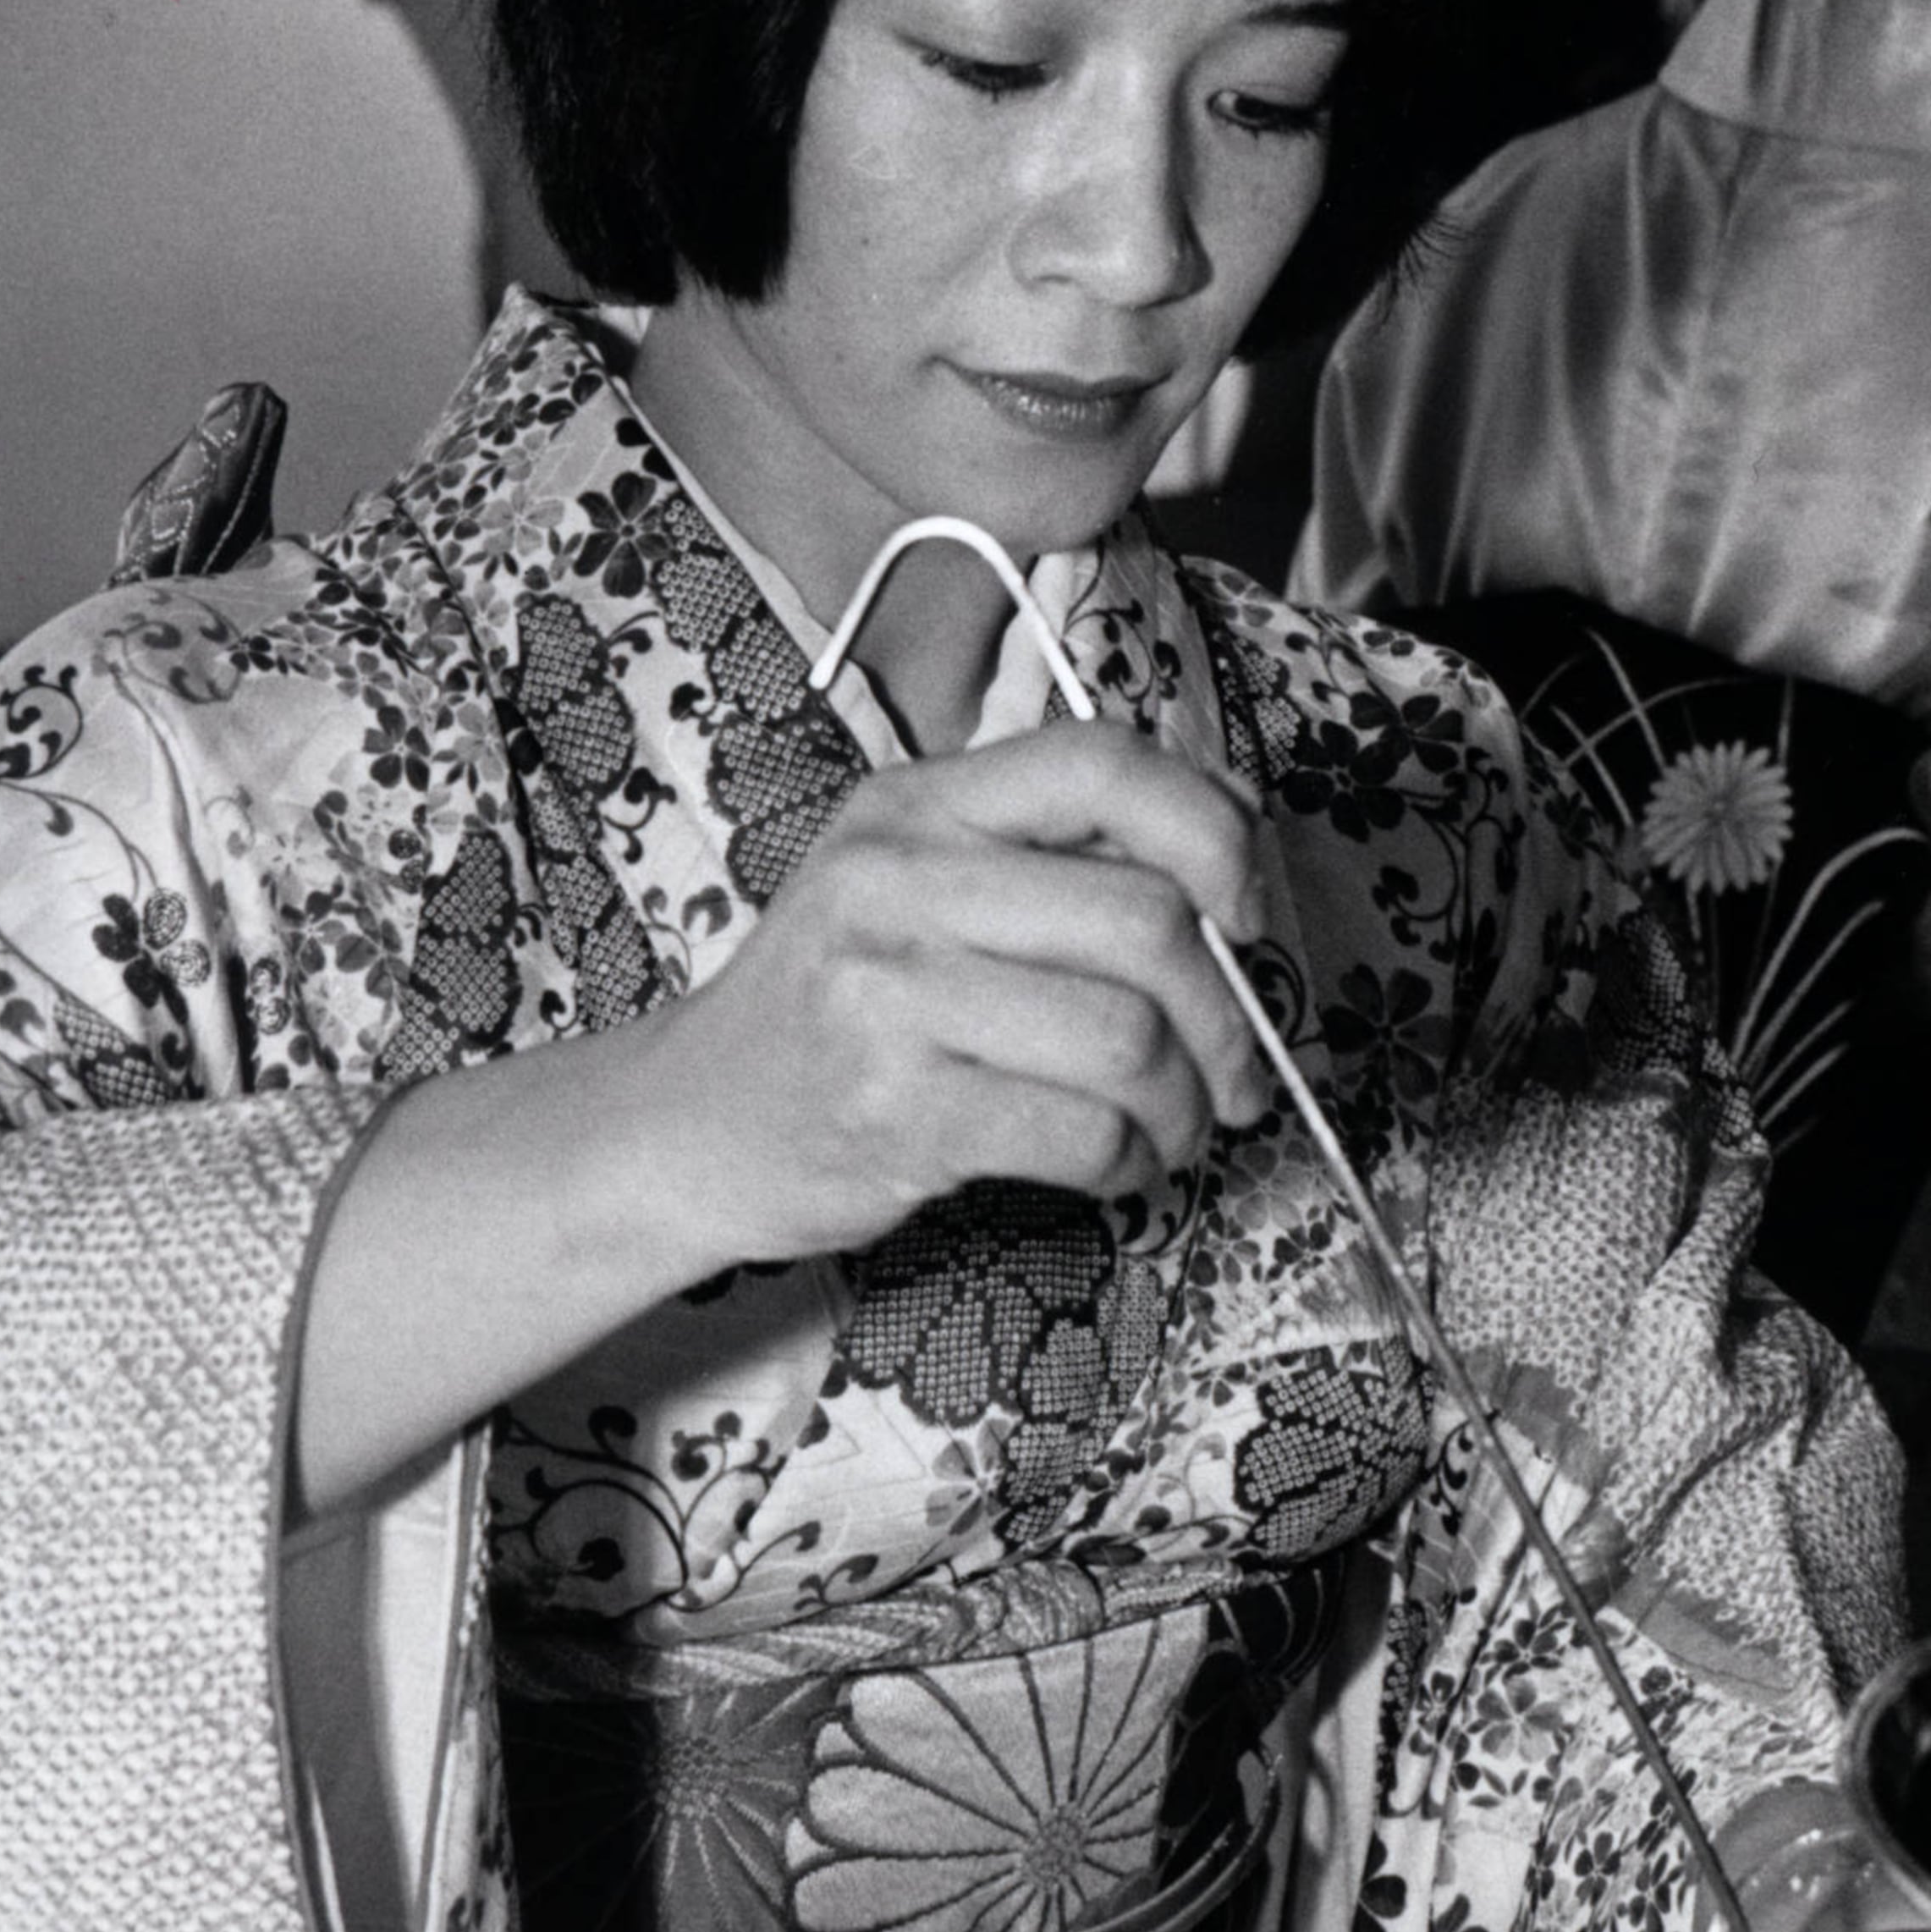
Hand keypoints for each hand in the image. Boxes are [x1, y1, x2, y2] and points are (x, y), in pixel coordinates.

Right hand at [659, 719, 1277, 1262]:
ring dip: (1187, 1103)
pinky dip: (1130, 1164)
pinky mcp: (894, 1109)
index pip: (1102, 764)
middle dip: (1228, 1016)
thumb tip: (1234, 834)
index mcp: (918, 802)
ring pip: (1127, 1037)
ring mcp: (887, 994)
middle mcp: (897, 881)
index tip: (1245, 914)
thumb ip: (1052, 849)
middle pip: (1146, 920)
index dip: (1213, 832)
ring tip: (1177, 1128)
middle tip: (1238, 1072)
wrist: (686, 1124)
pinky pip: (1079, 1132)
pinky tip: (1116, 1167)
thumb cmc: (833, 1007)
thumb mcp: (914, 882)